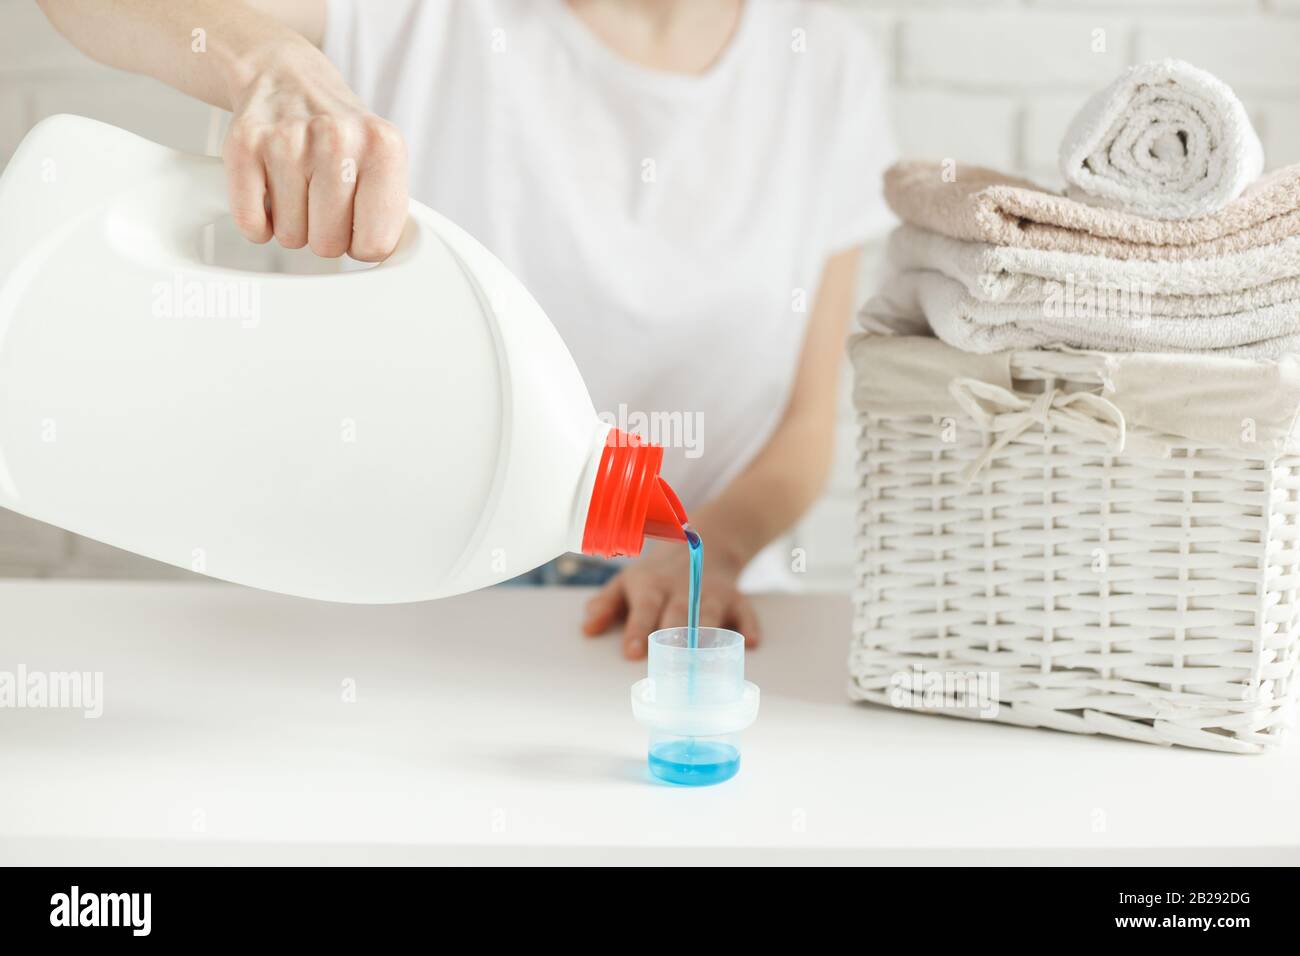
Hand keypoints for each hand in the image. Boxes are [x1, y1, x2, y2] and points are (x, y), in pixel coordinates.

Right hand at [221, 36, 407, 260]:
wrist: (288, 78)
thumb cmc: (340, 131)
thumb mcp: (385, 160)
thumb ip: (391, 212)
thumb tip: (387, 261)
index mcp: (383, 147)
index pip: (376, 244)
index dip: (363, 243)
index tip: (357, 223)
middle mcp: (337, 139)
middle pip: (330, 244)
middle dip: (326, 234)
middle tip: (323, 201)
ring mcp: (288, 141)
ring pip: (290, 236)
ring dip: (293, 223)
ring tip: (299, 187)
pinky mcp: (244, 145)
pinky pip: (251, 223)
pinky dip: (258, 221)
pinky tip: (271, 193)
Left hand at [581, 542, 761, 659]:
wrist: (705, 542)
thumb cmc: (658, 576)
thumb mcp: (627, 582)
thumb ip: (606, 605)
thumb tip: (586, 629)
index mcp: (651, 586)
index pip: (643, 608)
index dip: (636, 630)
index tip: (630, 653)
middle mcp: (681, 589)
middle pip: (677, 613)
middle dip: (672, 637)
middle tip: (668, 663)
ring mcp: (710, 592)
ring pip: (709, 612)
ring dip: (706, 634)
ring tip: (703, 660)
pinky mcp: (735, 598)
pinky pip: (745, 611)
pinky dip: (748, 626)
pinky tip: (749, 643)